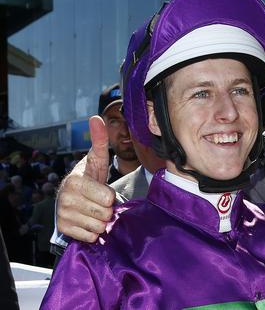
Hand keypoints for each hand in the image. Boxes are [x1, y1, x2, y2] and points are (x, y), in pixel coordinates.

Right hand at [56, 115, 115, 242]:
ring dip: (101, 222)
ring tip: (93, 211)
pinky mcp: (64, 229)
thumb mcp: (96, 160)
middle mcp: (66, 199)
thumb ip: (99, 141)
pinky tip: (87, 221)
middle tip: (98, 202)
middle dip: (106, 209)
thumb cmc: (88, 178)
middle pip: (105, 214)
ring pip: (99, 227)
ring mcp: (63, 215)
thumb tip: (97, 118)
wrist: (71, 197)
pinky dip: (93, 232)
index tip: (103, 191)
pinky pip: (91, 237)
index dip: (110, 196)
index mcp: (75, 181)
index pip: (107, 198)